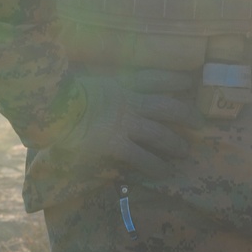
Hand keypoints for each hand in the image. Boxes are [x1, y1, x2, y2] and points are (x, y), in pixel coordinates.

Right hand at [54, 70, 197, 177]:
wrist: (51, 107)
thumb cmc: (63, 95)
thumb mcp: (85, 83)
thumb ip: (98, 88)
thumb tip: (98, 87)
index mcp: (120, 84)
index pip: (152, 78)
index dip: (172, 78)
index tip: (188, 79)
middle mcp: (128, 102)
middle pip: (166, 106)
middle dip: (186, 113)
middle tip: (200, 123)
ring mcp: (124, 123)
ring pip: (160, 133)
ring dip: (174, 143)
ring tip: (185, 152)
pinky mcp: (116, 144)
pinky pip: (142, 157)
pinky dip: (155, 166)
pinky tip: (164, 173)